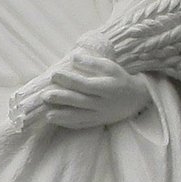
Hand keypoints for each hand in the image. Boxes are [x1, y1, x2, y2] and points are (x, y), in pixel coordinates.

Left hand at [13, 50, 152, 131]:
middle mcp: (103, 103)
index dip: (69, 80)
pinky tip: (56, 121)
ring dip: (63, 116)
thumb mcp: (110, 67)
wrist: (135, 99)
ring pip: (80, 117)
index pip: (85, 84)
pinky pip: (82, 125)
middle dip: (62, 99)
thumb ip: (92, 62)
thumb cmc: (119, 79)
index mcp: (107, 87)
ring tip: (47, 115)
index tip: (54, 74)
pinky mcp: (97, 122)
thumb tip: (74, 56)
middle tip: (45, 96)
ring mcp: (100, 115)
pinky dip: (68, 124)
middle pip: (80, 101)